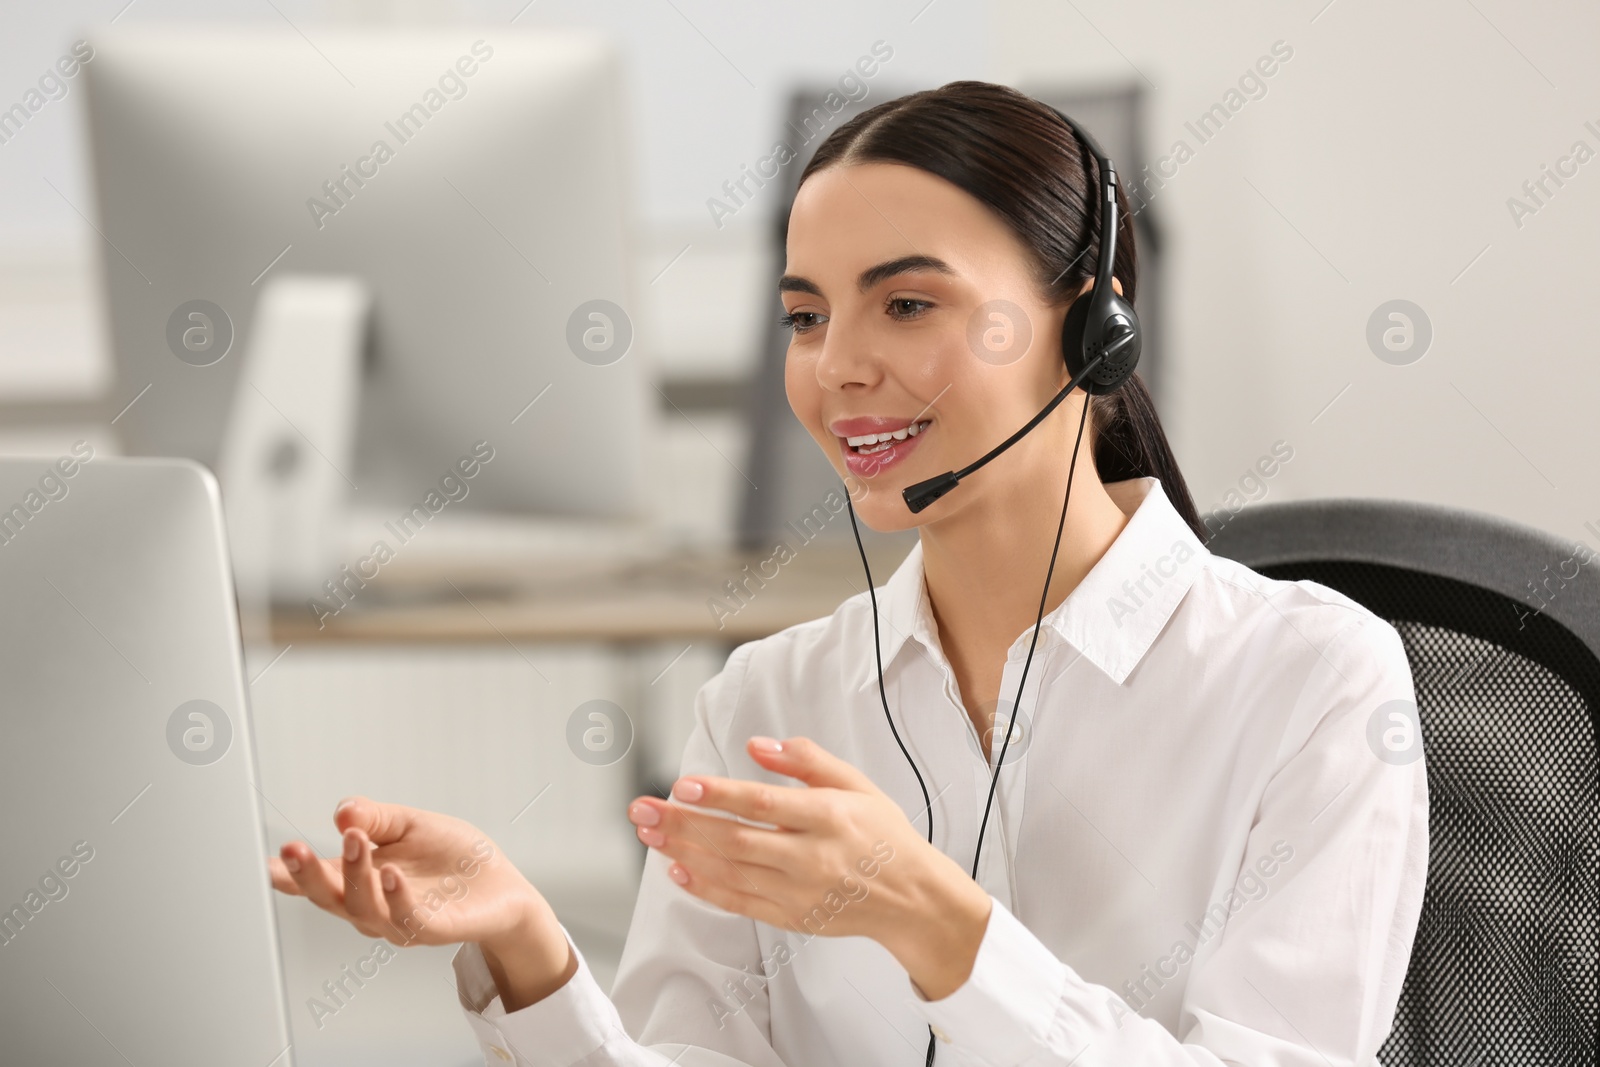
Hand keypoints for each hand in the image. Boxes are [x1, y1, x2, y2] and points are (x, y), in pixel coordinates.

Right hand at [269, 796, 545, 951]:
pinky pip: (408, 920)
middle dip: (307, 875)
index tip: (265, 861)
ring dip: (355, 876)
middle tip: (292, 849)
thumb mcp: (410, 825)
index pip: (318, 879)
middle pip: (329, 898)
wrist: (501, 886)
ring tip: (355, 842)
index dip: (289, 874)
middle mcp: (372, 906)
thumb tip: (343, 811)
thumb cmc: (453, 858)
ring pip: (364, 908)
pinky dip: (396, 898)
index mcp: (361, 879)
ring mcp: (399, 922)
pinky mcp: (434, 929)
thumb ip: (375, 818)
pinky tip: (390, 873)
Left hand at [626, 736, 991, 997]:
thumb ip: (806, 760)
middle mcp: (811, 857)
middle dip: (684, 824)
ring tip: (649, 834)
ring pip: (730, 872)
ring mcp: (799, 892)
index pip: (764, 804)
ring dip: (684, 852)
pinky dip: (705, 888)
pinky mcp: (792, 917)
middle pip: (736, 840)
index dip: (720, 795)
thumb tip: (757, 744)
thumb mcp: (856, 784)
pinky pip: (740, 902)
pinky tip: (677, 870)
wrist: (912, 899)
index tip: (682, 784)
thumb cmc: (883, 836)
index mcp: (828, 817)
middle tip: (642, 810)